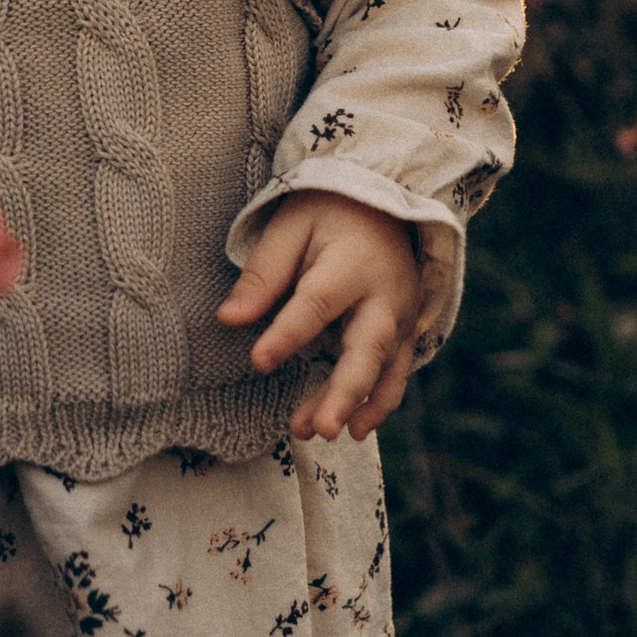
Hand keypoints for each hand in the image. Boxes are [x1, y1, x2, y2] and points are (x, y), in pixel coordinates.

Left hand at [217, 188, 425, 442]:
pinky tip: (355, 431)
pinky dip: (381, 403)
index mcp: (352, 263)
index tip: (258, 360)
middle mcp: (385, 295)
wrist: (388, 202)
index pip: (317, 304)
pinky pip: (398, 373)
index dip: (288, 334)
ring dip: (354, 405)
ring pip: (383, 369)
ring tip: (317, 433)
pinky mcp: (407, 332)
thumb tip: (228, 319)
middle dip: (344, 391)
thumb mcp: (290, 226)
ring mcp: (402, 316)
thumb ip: (263, 274)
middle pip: (367, 348)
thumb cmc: (330, 212)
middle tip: (318, 428)